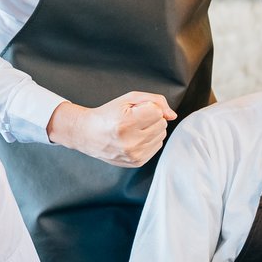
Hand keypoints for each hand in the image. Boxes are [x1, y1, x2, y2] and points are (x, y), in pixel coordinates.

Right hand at [48, 91, 175, 165]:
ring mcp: (134, 155)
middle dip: (151, 118)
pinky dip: (150, 139)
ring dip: (152, 129)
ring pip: (162, 135)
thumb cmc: (108, 114)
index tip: (134, 110)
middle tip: (133, 119)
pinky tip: (135, 137)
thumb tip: (172, 115)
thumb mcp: (129, 99)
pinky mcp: (137, 162)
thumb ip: (155, 101)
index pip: (157, 112)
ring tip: (134, 128)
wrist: (88, 134)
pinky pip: (157, 146)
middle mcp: (130, 142)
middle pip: (162, 124)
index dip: (148, 107)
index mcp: (126, 123)